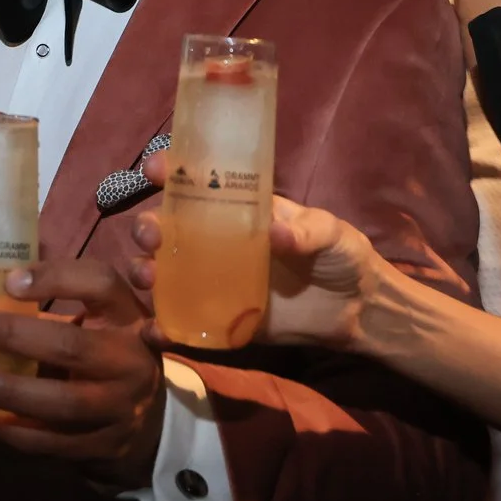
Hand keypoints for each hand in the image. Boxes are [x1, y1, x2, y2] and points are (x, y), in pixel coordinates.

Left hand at [0, 258, 163, 489]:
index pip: (100, 284)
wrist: (148, 421)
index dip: (56, 278)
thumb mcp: (100, 317)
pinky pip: (55, 442)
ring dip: (9, 391)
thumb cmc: (107, 353)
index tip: (8, 281)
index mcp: (128, 316)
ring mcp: (122, 408)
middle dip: (12, 336)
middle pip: (72, 346)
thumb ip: (59, 295)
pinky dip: (18, 432)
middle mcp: (131, 360)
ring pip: (63, 403)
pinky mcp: (106, 446)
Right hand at [122, 155, 390, 353]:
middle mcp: (216, 242)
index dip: (171, 171)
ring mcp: (214, 281)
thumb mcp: (329, 232)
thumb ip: (306, 231)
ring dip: (145, 271)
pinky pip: (182, 321)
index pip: (196, 183)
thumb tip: (275, 233)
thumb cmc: (341, 255)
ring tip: (149, 277)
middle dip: (147, 228)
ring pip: (164, 272)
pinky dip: (161, 327)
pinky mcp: (220, 319)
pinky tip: (155, 330)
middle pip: (167, 229)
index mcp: (238, 209)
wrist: (356, 310)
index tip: (155, 169)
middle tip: (152, 237)